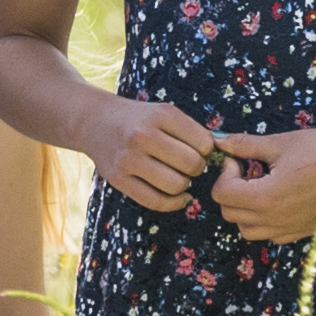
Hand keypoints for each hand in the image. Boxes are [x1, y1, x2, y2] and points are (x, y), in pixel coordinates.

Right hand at [93, 95, 222, 214]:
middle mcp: (143, 136)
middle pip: (191, 165)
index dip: (206, 151)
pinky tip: (178, 196)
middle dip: (196, 168)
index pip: (204, 143)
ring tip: (177, 176)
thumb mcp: (164, 112)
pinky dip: (174, 203)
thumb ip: (192, 131)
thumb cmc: (139, 119)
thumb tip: (221, 154)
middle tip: (187, 164)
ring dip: (184, 185)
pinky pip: (156, 201)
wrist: (94, 121)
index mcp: (161, 115)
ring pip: (176, 185)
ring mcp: (128, 159)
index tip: (196, 149)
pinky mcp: (118, 179)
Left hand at [204, 127, 315, 247]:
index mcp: (266, 197)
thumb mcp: (280, 143)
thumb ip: (245, 145)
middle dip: (230, 190)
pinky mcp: (302, 232)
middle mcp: (275, 219)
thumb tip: (219, 141)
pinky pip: (270, 236)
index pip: (221, 194)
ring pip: (247, 229)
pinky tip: (275, 200)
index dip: (224, 173)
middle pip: (229, 213)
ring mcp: (289, 229)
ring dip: (244, 209)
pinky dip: (264, 222)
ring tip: (259, 187)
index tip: (238, 160)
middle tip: (247, 171)